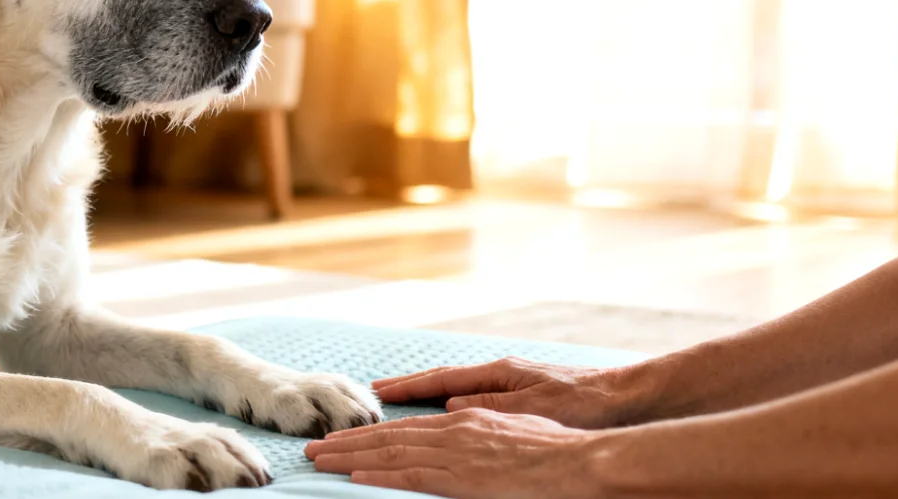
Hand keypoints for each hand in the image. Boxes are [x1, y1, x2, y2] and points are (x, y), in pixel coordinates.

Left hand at [302, 408, 603, 497]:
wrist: (582, 461)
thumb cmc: (559, 450)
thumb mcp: (515, 429)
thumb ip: (483, 429)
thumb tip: (458, 427)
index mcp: (467, 420)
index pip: (408, 428)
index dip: (372, 433)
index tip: (344, 438)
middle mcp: (456, 429)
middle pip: (390, 436)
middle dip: (349, 442)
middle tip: (315, 447)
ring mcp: (457, 451)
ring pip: (391, 453)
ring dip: (350, 457)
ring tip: (320, 460)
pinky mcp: (463, 475)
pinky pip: (412, 475)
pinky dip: (380, 476)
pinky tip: (355, 477)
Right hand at [372, 358, 642, 428]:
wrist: (621, 397)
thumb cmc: (583, 403)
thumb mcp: (535, 408)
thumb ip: (491, 406)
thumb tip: (449, 407)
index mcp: (498, 374)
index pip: (441, 380)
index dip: (407, 386)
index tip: (377, 391)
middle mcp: (498, 375)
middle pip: (441, 382)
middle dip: (407, 387)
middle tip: (375, 391)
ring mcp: (508, 383)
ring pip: (454, 389)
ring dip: (423, 394)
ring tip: (395, 401)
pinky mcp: (519, 395)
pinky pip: (471, 396)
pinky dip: (448, 400)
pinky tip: (442, 409)